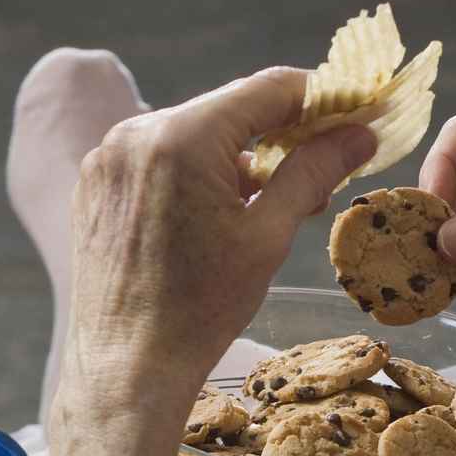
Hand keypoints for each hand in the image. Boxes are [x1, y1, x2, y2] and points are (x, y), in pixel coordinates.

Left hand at [51, 69, 377, 455]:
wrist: (126, 368)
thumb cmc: (200, 310)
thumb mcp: (267, 238)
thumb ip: (312, 173)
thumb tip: (360, 134)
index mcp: (182, 138)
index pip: (268, 88)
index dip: (320, 97)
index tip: (355, 114)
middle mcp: (136, 131)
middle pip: (229, 108)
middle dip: (281, 131)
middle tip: (324, 166)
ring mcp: (108, 156)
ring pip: (193, 133)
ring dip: (237, 155)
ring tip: (272, 202)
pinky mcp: (96, 182)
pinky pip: (158, 158)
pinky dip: (195, 172)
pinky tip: (219, 213)